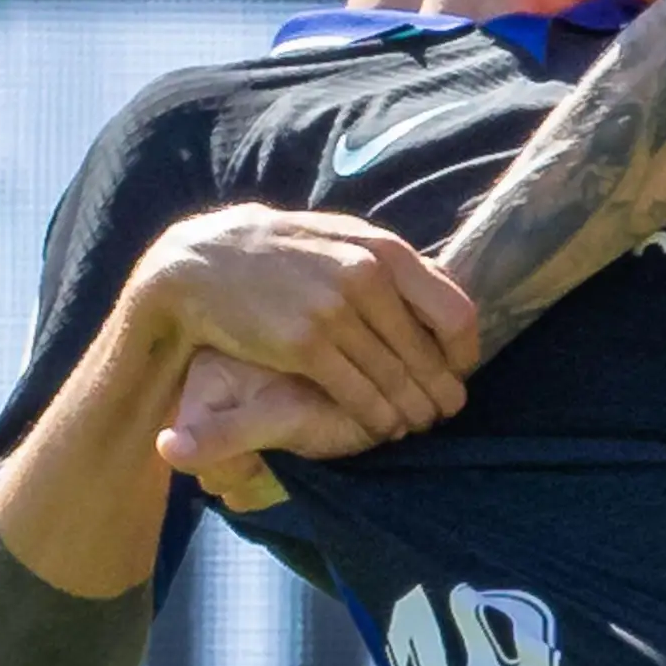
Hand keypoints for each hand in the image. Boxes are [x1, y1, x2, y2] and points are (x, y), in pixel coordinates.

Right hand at [125, 210, 478, 456]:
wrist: (202, 262)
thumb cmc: (278, 252)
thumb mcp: (338, 238)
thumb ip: (385, 260)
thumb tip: (438, 281)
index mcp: (383, 250)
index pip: (454, 312)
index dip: (463, 352)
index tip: (458, 370)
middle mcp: (365, 277)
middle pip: (427, 355)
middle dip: (440, 391)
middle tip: (444, 413)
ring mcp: (334, 311)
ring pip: (396, 380)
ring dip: (412, 411)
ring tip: (416, 425)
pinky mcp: (304, 345)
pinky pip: (359, 394)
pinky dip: (377, 418)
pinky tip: (382, 427)